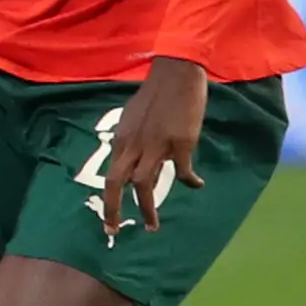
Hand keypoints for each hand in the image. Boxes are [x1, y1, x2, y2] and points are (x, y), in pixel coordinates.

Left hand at [99, 56, 205, 238]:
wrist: (176, 74)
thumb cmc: (155, 95)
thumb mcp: (133, 119)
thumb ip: (131, 142)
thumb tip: (132, 162)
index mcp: (121, 139)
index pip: (109, 175)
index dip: (108, 200)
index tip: (108, 221)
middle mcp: (133, 145)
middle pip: (116, 183)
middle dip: (113, 210)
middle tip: (113, 231)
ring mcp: (155, 145)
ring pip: (144, 184)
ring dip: (147, 209)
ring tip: (153, 226)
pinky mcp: (180, 143)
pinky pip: (183, 171)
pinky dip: (190, 181)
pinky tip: (197, 185)